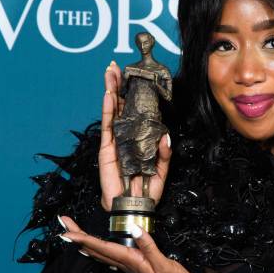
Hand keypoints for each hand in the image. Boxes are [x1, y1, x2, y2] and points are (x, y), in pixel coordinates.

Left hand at [60, 217, 196, 272]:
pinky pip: (110, 256)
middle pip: (96, 249)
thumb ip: (149, 246)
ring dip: (85, 242)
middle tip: (64, 224)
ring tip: (73, 233)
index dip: (84, 238)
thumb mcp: (164, 263)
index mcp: (131, 260)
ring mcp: (128, 266)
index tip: (69, 232)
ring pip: (100, 253)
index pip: (102, 247)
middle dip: (79, 237)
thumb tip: (135, 228)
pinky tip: (93, 248)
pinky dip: (98, 249)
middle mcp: (126, 264)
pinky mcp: (134, 266)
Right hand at [99, 61, 170, 210]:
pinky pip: (108, 126)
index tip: (132, 76)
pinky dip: (107, 110)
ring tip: (109, 73)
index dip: (132, 94)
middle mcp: (125, 135)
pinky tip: (108, 95)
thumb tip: (166, 136)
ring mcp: (115, 140)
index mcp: (138, 137)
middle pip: (119, 105)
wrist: (135, 206)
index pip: (133, 110)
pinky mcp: (107, 149)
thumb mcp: (162, 167)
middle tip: (114, 66)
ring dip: (110, 91)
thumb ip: (164, 152)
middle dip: (117, 85)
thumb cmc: (148, 188)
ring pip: (111, 110)